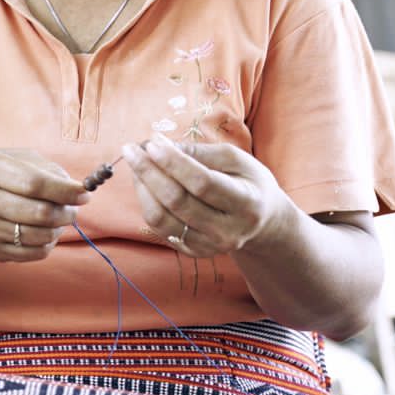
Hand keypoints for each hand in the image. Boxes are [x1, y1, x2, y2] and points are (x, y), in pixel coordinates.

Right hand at [0, 149, 89, 262]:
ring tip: (59, 219)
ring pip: (39, 236)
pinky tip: (45, 232)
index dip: (64, 190)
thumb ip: (44, 168)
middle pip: (38, 213)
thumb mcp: (10, 159)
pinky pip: (33, 253)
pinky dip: (48, 244)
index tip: (84, 193)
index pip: (33, 183)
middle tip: (74, 209)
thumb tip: (75, 189)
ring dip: (59, 229)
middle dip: (66, 212)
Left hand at [122, 135, 292, 256]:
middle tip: (131, 148)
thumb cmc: (247, 182)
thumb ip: (200, 152)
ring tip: (136, 162)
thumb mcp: (236, 159)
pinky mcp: (193, 252)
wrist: (262, 222)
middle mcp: (228, 231)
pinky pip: (159, 227)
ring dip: (142, 186)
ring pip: (161, 218)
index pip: (202, 183)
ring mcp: (209, 246)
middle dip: (148, 171)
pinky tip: (145, 182)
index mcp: (246, 203)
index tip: (151, 142)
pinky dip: (146, 201)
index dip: (173, 162)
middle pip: (177, 201)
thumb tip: (161, 145)